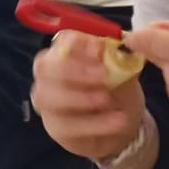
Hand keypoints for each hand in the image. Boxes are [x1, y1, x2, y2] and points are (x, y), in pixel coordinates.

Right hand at [30, 31, 145, 159]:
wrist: (122, 125)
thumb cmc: (118, 90)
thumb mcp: (124, 73)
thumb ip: (117, 59)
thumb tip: (114, 45)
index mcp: (66, 53)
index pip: (61, 41)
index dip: (77, 44)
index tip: (100, 51)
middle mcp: (49, 74)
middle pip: (44, 67)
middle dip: (73, 70)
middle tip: (103, 76)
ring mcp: (48, 102)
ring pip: (48, 97)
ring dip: (79, 97)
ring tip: (107, 100)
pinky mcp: (56, 127)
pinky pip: (66, 125)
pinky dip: (95, 123)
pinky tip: (117, 122)